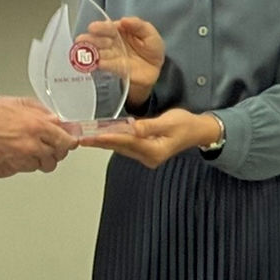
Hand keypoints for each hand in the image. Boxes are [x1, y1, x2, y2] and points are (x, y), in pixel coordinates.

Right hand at [0, 97, 77, 177]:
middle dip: (57, 150)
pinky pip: (26, 170)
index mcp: (37, 127)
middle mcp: (33, 146)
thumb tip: (52, 117)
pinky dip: (24, 163)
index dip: (70, 140)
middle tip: (51, 143)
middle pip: (58, 156)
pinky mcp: (13, 171)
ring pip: (43, 165)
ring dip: (41, 158)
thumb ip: (38, 110)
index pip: (67, 140)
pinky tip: (15, 152)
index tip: (71, 139)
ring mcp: (23, 161)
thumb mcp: (15, 103)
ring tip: (29, 148)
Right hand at [77, 16, 164, 108]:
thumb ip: (138, 25)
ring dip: (91, 53)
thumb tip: (124, 20)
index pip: (107, 28)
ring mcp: (112, 56)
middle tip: (81, 40)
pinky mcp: (115, 69)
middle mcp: (112, 43)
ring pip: (99, 53)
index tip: (92, 28)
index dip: (100, 27)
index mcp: (118, 31)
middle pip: (99, 40)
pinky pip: (107, 66)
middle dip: (89, 40)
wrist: (157, 68)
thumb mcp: (149, 33)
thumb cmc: (151, 47)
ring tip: (83, 52)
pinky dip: (101, 64)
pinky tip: (96, 63)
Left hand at [77, 108, 219, 168]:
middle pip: (119, 147)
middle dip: (99, 141)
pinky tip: (101, 134)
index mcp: (154, 151)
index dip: (109, 137)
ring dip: (103, 140)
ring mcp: (145, 155)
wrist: (198, 131)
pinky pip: (125, 145)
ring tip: (86, 135)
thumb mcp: (170, 122)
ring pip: (120, 147)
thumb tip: (133, 128)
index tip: (92, 135)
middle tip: (81, 136)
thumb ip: (150, 126)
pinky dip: (112, 139)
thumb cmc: (185, 124)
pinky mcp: (144, 150)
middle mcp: (147, 156)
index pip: (126, 142)